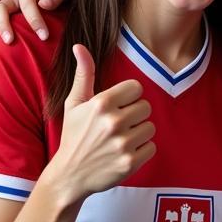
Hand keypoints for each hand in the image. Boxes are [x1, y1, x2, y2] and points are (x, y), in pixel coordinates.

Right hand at [49, 45, 155, 203]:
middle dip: (134, 115)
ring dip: (139, 133)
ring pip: (150, 127)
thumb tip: (79, 46)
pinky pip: (152, 147)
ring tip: (120, 139)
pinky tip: (124, 152)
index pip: (136, 88)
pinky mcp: (130, 163)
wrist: (69, 176)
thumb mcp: (74, 103)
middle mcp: (113, 122)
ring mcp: (122, 144)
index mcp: (101, 104)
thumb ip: (83, 74)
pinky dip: (142, 150)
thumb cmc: (73, 135)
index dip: (128, 97)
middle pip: (145, 107)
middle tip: (117, 125)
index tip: (117, 107)